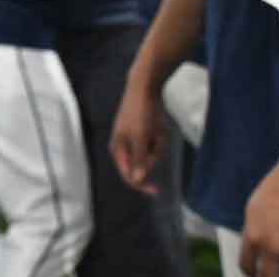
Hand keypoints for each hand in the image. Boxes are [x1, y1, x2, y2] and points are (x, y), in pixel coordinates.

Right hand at [110, 74, 169, 193]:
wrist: (144, 88)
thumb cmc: (141, 114)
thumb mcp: (142, 139)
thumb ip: (139, 160)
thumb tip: (137, 180)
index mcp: (119, 149)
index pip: (128, 176)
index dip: (141, 184)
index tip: (157, 190)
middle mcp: (123, 146)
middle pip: (141, 164)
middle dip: (153, 155)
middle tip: (159, 140)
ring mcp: (132, 138)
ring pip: (149, 153)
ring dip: (158, 145)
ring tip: (159, 130)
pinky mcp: (140, 130)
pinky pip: (152, 143)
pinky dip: (158, 138)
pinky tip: (159, 127)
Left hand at [240, 157, 278, 276]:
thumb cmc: (278, 188)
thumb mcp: (254, 209)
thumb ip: (254, 230)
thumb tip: (254, 247)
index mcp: (252, 234)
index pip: (246, 264)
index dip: (250, 272)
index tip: (255, 273)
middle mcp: (270, 244)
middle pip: (266, 276)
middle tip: (272, 276)